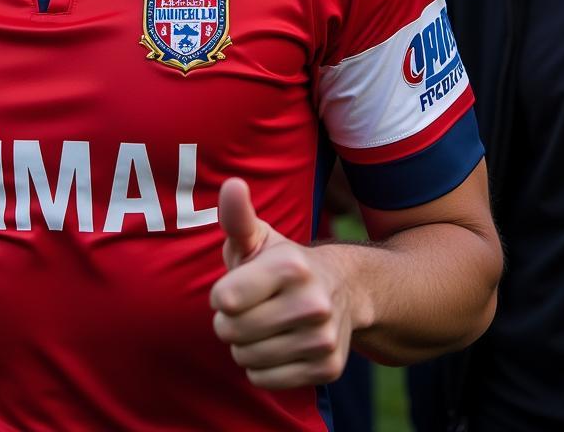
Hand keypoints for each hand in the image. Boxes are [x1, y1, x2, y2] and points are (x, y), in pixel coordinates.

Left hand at [209, 178, 353, 388]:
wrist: (342, 290)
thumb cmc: (282, 262)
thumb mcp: (259, 237)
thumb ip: (238, 216)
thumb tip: (232, 184)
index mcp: (290, 266)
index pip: (225, 301)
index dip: (221, 296)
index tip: (235, 288)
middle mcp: (313, 302)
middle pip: (231, 331)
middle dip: (229, 321)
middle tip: (249, 308)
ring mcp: (323, 338)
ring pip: (246, 358)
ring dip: (244, 345)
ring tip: (264, 324)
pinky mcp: (328, 369)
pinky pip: (264, 379)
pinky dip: (261, 367)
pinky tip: (277, 344)